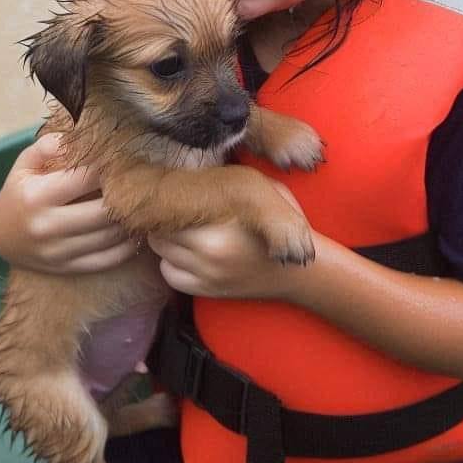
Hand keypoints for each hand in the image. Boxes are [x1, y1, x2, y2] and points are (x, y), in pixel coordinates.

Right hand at [0, 132, 139, 274]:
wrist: (1, 237)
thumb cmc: (21, 192)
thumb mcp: (25, 164)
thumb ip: (49, 145)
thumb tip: (77, 137)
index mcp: (36, 196)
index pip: (87, 178)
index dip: (109, 167)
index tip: (120, 160)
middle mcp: (47, 227)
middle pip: (104, 210)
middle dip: (125, 195)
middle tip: (136, 183)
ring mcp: (58, 252)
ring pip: (111, 236)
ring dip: (130, 219)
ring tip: (137, 203)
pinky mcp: (69, 268)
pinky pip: (110, 259)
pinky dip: (128, 244)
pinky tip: (131, 228)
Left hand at [148, 182, 309, 300]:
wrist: (301, 271)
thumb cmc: (283, 225)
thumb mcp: (264, 192)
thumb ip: (230, 184)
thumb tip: (197, 172)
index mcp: (220, 228)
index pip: (172, 211)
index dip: (173, 200)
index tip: (179, 194)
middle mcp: (209, 254)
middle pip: (161, 232)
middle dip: (166, 219)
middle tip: (179, 210)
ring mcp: (206, 275)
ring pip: (161, 252)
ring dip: (167, 240)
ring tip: (184, 229)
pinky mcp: (207, 290)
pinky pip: (169, 274)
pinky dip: (172, 263)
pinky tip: (187, 253)